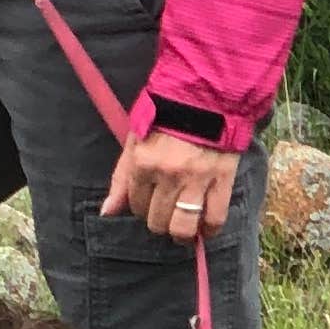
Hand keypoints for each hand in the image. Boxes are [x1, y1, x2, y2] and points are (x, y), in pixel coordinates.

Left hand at [101, 128, 230, 245]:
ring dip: (180, 233)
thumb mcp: (135, 139)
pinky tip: (204, 229)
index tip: (148, 200)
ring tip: (181, 228)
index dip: (141, 206)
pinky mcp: (222, 180)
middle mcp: (168, 175)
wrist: (206, 95)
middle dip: (158, 220)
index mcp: (143, 163)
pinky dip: (209, 230)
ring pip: (183, 226)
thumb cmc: (166, 115)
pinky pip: (215, 218)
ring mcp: (196, 180)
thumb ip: (121, 177)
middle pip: (157, 220)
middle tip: (165, 211)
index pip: (136, 205)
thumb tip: (107, 212)